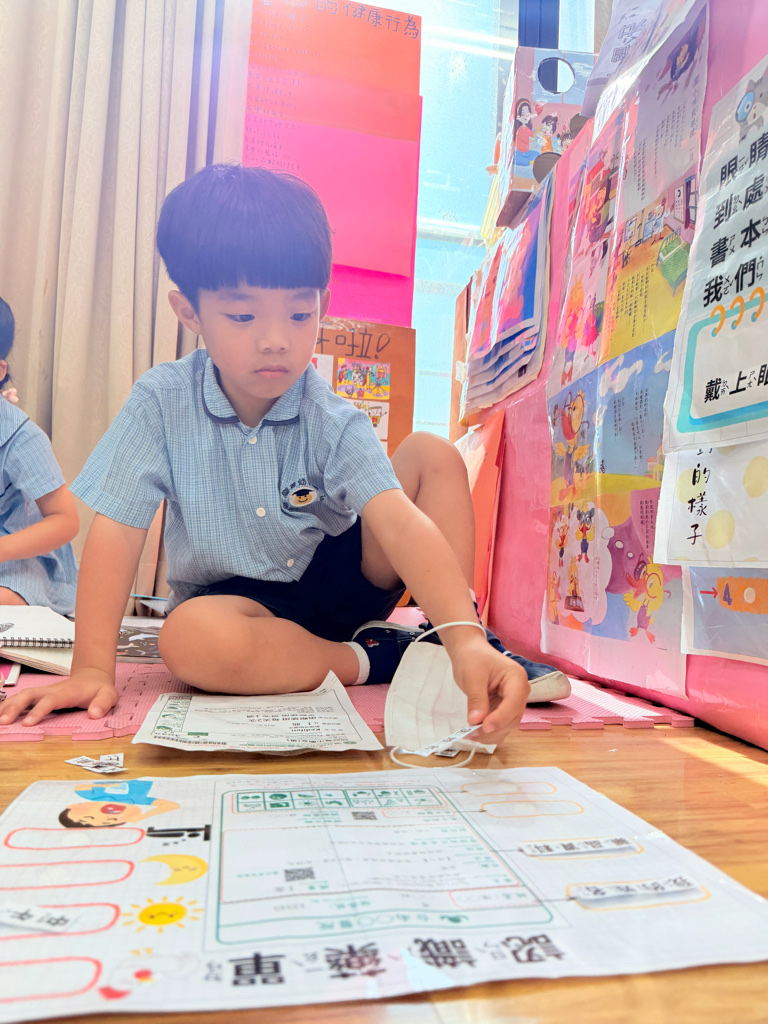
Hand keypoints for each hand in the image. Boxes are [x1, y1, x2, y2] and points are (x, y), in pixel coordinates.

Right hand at [0, 669, 117, 726]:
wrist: (92, 676)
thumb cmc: (99, 688)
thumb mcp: (109, 695)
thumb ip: (103, 703)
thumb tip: (95, 714)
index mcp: (66, 693)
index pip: (49, 701)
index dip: (38, 711)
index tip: (28, 723)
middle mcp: (51, 691)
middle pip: (29, 695)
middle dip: (15, 707)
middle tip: (4, 722)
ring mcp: (44, 692)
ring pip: (22, 696)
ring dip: (8, 706)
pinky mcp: (40, 695)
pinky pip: (21, 699)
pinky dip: (9, 705)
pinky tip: (1, 713)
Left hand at [450, 636, 529, 745]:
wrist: (469, 651)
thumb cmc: (472, 658)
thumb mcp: (472, 676)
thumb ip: (476, 699)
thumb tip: (476, 721)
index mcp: (516, 678)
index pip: (514, 702)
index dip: (500, 717)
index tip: (484, 727)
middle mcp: (519, 691)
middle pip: (513, 716)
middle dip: (494, 728)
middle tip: (472, 734)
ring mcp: (513, 701)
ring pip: (508, 724)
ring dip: (491, 733)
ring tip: (470, 735)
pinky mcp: (503, 708)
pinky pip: (500, 724)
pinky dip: (489, 731)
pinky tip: (475, 735)